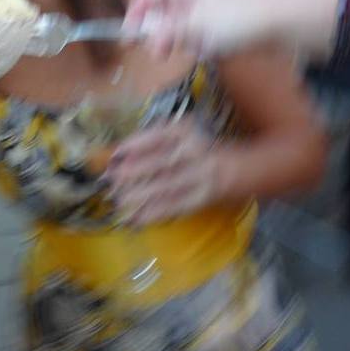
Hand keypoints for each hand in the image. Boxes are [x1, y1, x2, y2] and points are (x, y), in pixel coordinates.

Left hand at [105, 121, 220, 224]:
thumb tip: (114, 156)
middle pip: (159, 162)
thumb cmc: (197, 149)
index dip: (133, 146)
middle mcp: (194, 151)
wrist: (239, 168)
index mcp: (184, 131)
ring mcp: (200, 175)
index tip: (113, 156)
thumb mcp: (177, 136)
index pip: (155, 137)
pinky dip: (153, 214)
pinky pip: (174, 206)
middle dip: (132, 172)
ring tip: (118, 201)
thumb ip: (150, 141)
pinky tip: (135, 219)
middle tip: (110, 181)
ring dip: (139, 196)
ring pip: (165, 187)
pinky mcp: (202, 197)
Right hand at [125, 0, 273, 57]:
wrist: (291, 17)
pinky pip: (207, 27)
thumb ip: (166, 32)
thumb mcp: (195, 24)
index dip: (136, 14)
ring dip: (188, 37)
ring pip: (187, 20)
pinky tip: (217, 48)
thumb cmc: (238, 14)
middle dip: (164, 31)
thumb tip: (147, 42)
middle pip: (167, 7)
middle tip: (162, 54)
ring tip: (202, 47)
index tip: (128, 37)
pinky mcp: (232, 13)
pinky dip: (207, 39)